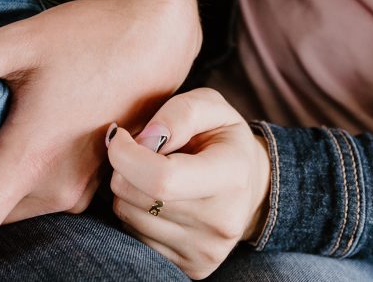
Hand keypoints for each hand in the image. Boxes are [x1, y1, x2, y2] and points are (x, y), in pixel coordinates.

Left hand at [106, 88, 271, 279]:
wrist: (252, 185)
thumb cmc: (222, 138)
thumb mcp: (211, 106)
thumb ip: (180, 113)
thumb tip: (145, 140)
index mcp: (231, 175)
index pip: (160, 178)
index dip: (125, 154)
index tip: (120, 136)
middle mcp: (222, 221)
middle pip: (135, 196)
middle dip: (123, 167)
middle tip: (141, 153)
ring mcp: (206, 250)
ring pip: (127, 214)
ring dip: (127, 188)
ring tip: (154, 175)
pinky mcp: (192, 267)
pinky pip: (133, 236)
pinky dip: (135, 212)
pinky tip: (157, 199)